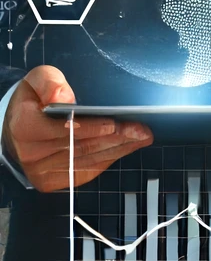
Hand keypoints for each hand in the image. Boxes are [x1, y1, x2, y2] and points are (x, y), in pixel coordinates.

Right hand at [1, 66, 151, 192]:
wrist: (17, 127)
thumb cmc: (34, 100)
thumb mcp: (37, 80)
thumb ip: (50, 83)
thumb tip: (64, 98)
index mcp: (24, 127)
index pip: (61, 130)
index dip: (89, 128)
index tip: (114, 122)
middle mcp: (31, 154)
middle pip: (79, 147)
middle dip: (114, 137)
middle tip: (141, 129)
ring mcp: (41, 171)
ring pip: (85, 160)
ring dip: (117, 149)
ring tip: (142, 136)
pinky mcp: (53, 180)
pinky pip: (85, 170)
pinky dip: (109, 158)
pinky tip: (127, 146)